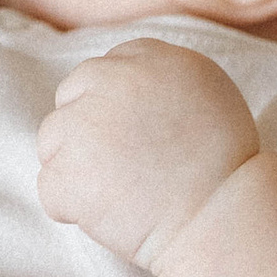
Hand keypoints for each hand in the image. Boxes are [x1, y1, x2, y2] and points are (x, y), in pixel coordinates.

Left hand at [36, 39, 257, 271]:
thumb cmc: (225, 166)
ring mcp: (84, 125)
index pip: (101, 71)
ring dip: (76, 169)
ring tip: (121, 193)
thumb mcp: (209, 93)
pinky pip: (50, 189)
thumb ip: (161, 77)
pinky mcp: (68, 172)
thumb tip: (123, 87)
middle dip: (85, 133)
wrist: (222, 218)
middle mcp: (114, 81)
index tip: (130, 138)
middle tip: (122, 168)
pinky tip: (111, 214)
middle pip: (69, 99)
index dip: (110, 108)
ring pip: (52, 143)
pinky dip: (71, 208)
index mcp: (151, 58)